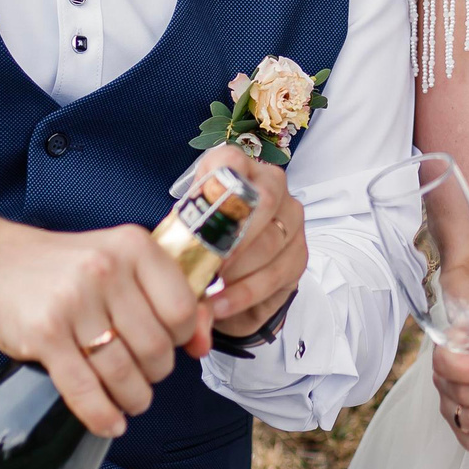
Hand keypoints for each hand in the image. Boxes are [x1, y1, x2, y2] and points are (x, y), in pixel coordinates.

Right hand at [0, 214, 209, 438]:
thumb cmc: (68, 269)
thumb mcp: (120, 264)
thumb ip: (167, 295)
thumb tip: (203, 343)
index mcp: (133, 246)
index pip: (182, 309)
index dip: (183, 337)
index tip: (171, 344)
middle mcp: (106, 270)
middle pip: (155, 347)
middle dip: (156, 373)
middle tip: (145, 375)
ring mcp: (74, 302)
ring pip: (123, 372)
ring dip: (133, 398)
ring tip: (131, 402)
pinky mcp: (44, 334)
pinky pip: (84, 389)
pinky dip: (102, 415)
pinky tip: (110, 423)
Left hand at [198, 145, 306, 338]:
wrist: (233, 277)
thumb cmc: (206, 245)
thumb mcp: (188, 231)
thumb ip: (183, 230)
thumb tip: (170, 253)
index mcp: (240, 171)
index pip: (232, 161)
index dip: (217, 182)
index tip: (199, 212)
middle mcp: (272, 186)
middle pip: (262, 201)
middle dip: (232, 237)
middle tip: (206, 265)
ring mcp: (291, 219)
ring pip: (270, 242)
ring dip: (236, 272)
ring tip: (207, 295)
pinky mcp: (299, 254)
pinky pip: (274, 274)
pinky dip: (244, 294)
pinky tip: (221, 306)